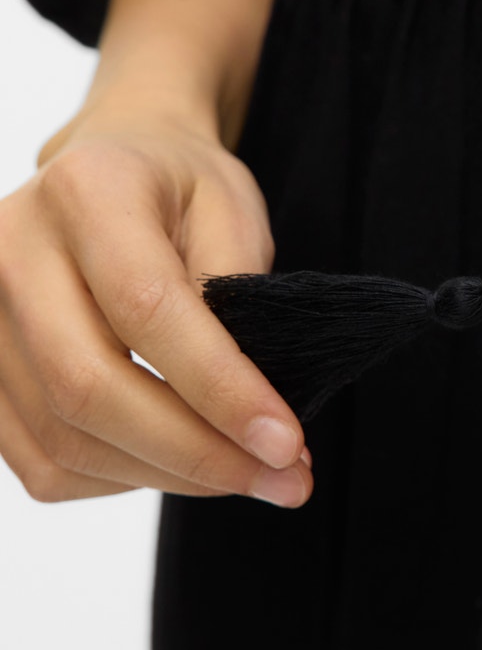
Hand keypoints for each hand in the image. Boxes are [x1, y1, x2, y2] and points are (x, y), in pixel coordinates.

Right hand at [0, 97, 312, 502]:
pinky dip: (120, 480)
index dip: (220, 389)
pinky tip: (177, 460)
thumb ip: (239, 296)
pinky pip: (40, 463)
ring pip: (65, 441)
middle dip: (197, 454)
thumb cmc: (180, 191)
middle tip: (284, 480)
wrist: (109, 168)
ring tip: (246, 473)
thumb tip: (253, 414)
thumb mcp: (233, 210)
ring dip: (167, 476)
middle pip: (89, 388)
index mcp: (86, 192)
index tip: (286, 444)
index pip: (147, 310)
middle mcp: (11, 251)